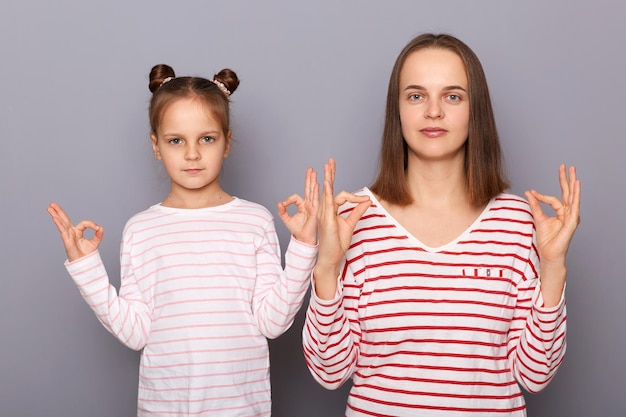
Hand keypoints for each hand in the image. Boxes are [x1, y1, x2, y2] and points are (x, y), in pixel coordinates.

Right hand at [47, 202, 102, 261]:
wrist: (84, 262)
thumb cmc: (87, 253)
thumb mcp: (95, 242)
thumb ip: (98, 235)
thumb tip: (101, 227)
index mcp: (78, 231)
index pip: (83, 223)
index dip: (91, 224)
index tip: (97, 228)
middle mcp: (71, 232)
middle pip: (64, 219)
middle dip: (59, 211)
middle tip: (52, 203)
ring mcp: (68, 235)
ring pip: (61, 223)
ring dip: (55, 214)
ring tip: (49, 207)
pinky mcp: (66, 240)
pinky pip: (62, 230)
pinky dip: (59, 223)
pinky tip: (54, 217)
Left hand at [277, 167, 319, 245]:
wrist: (302, 239)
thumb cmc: (297, 230)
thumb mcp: (286, 219)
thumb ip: (282, 211)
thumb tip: (279, 203)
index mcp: (303, 206)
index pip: (297, 197)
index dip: (289, 199)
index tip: (283, 204)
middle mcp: (309, 205)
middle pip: (309, 189)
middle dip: (309, 179)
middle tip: (310, 170)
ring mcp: (313, 207)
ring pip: (313, 192)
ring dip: (313, 181)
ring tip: (314, 172)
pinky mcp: (315, 211)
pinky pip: (316, 199)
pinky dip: (315, 192)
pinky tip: (316, 184)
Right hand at [316, 158, 370, 276]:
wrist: (331, 257)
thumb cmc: (337, 243)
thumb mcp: (350, 224)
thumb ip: (357, 211)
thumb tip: (367, 201)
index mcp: (330, 211)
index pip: (340, 196)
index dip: (354, 197)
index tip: (366, 200)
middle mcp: (325, 210)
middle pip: (328, 188)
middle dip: (330, 174)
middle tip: (330, 161)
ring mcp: (324, 214)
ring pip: (326, 192)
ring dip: (328, 178)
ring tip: (328, 166)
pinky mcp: (327, 219)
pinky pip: (327, 203)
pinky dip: (327, 192)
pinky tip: (327, 183)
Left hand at [525, 165, 580, 306]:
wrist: (549, 253)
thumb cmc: (546, 239)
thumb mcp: (538, 218)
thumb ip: (535, 204)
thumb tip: (529, 192)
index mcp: (561, 213)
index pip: (554, 199)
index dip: (542, 195)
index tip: (532, 193)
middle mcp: (568, 213)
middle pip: (568, 193)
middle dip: (566, 179)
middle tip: (567, 166)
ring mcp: (572, 217)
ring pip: (572, 196)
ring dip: (573, 183)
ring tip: (573, 171)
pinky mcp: (573, 221)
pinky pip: (574, 205)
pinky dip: (576, 195)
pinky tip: (577, 185)